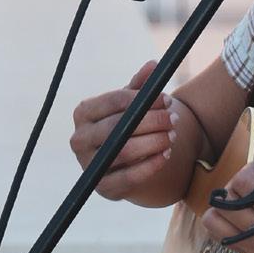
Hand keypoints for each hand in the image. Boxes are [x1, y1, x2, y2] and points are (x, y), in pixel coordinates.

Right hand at [70, 60, 179, 200]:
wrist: (122, 163)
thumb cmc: (125, 125)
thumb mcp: (131, 105)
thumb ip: (141, 86)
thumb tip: (153, 65)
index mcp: (84, 113)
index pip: (114, 101)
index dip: (143, 99)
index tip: (166, 99)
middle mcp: (80, 139)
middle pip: (118, 127)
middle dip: (151, 121)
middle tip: (173, 119)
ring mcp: (89, 165)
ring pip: (124, 151)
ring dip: (154, 142)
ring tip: (172, 136)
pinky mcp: (103, 187)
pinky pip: (129, 177)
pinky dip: (151, 165)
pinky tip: (166, 154)